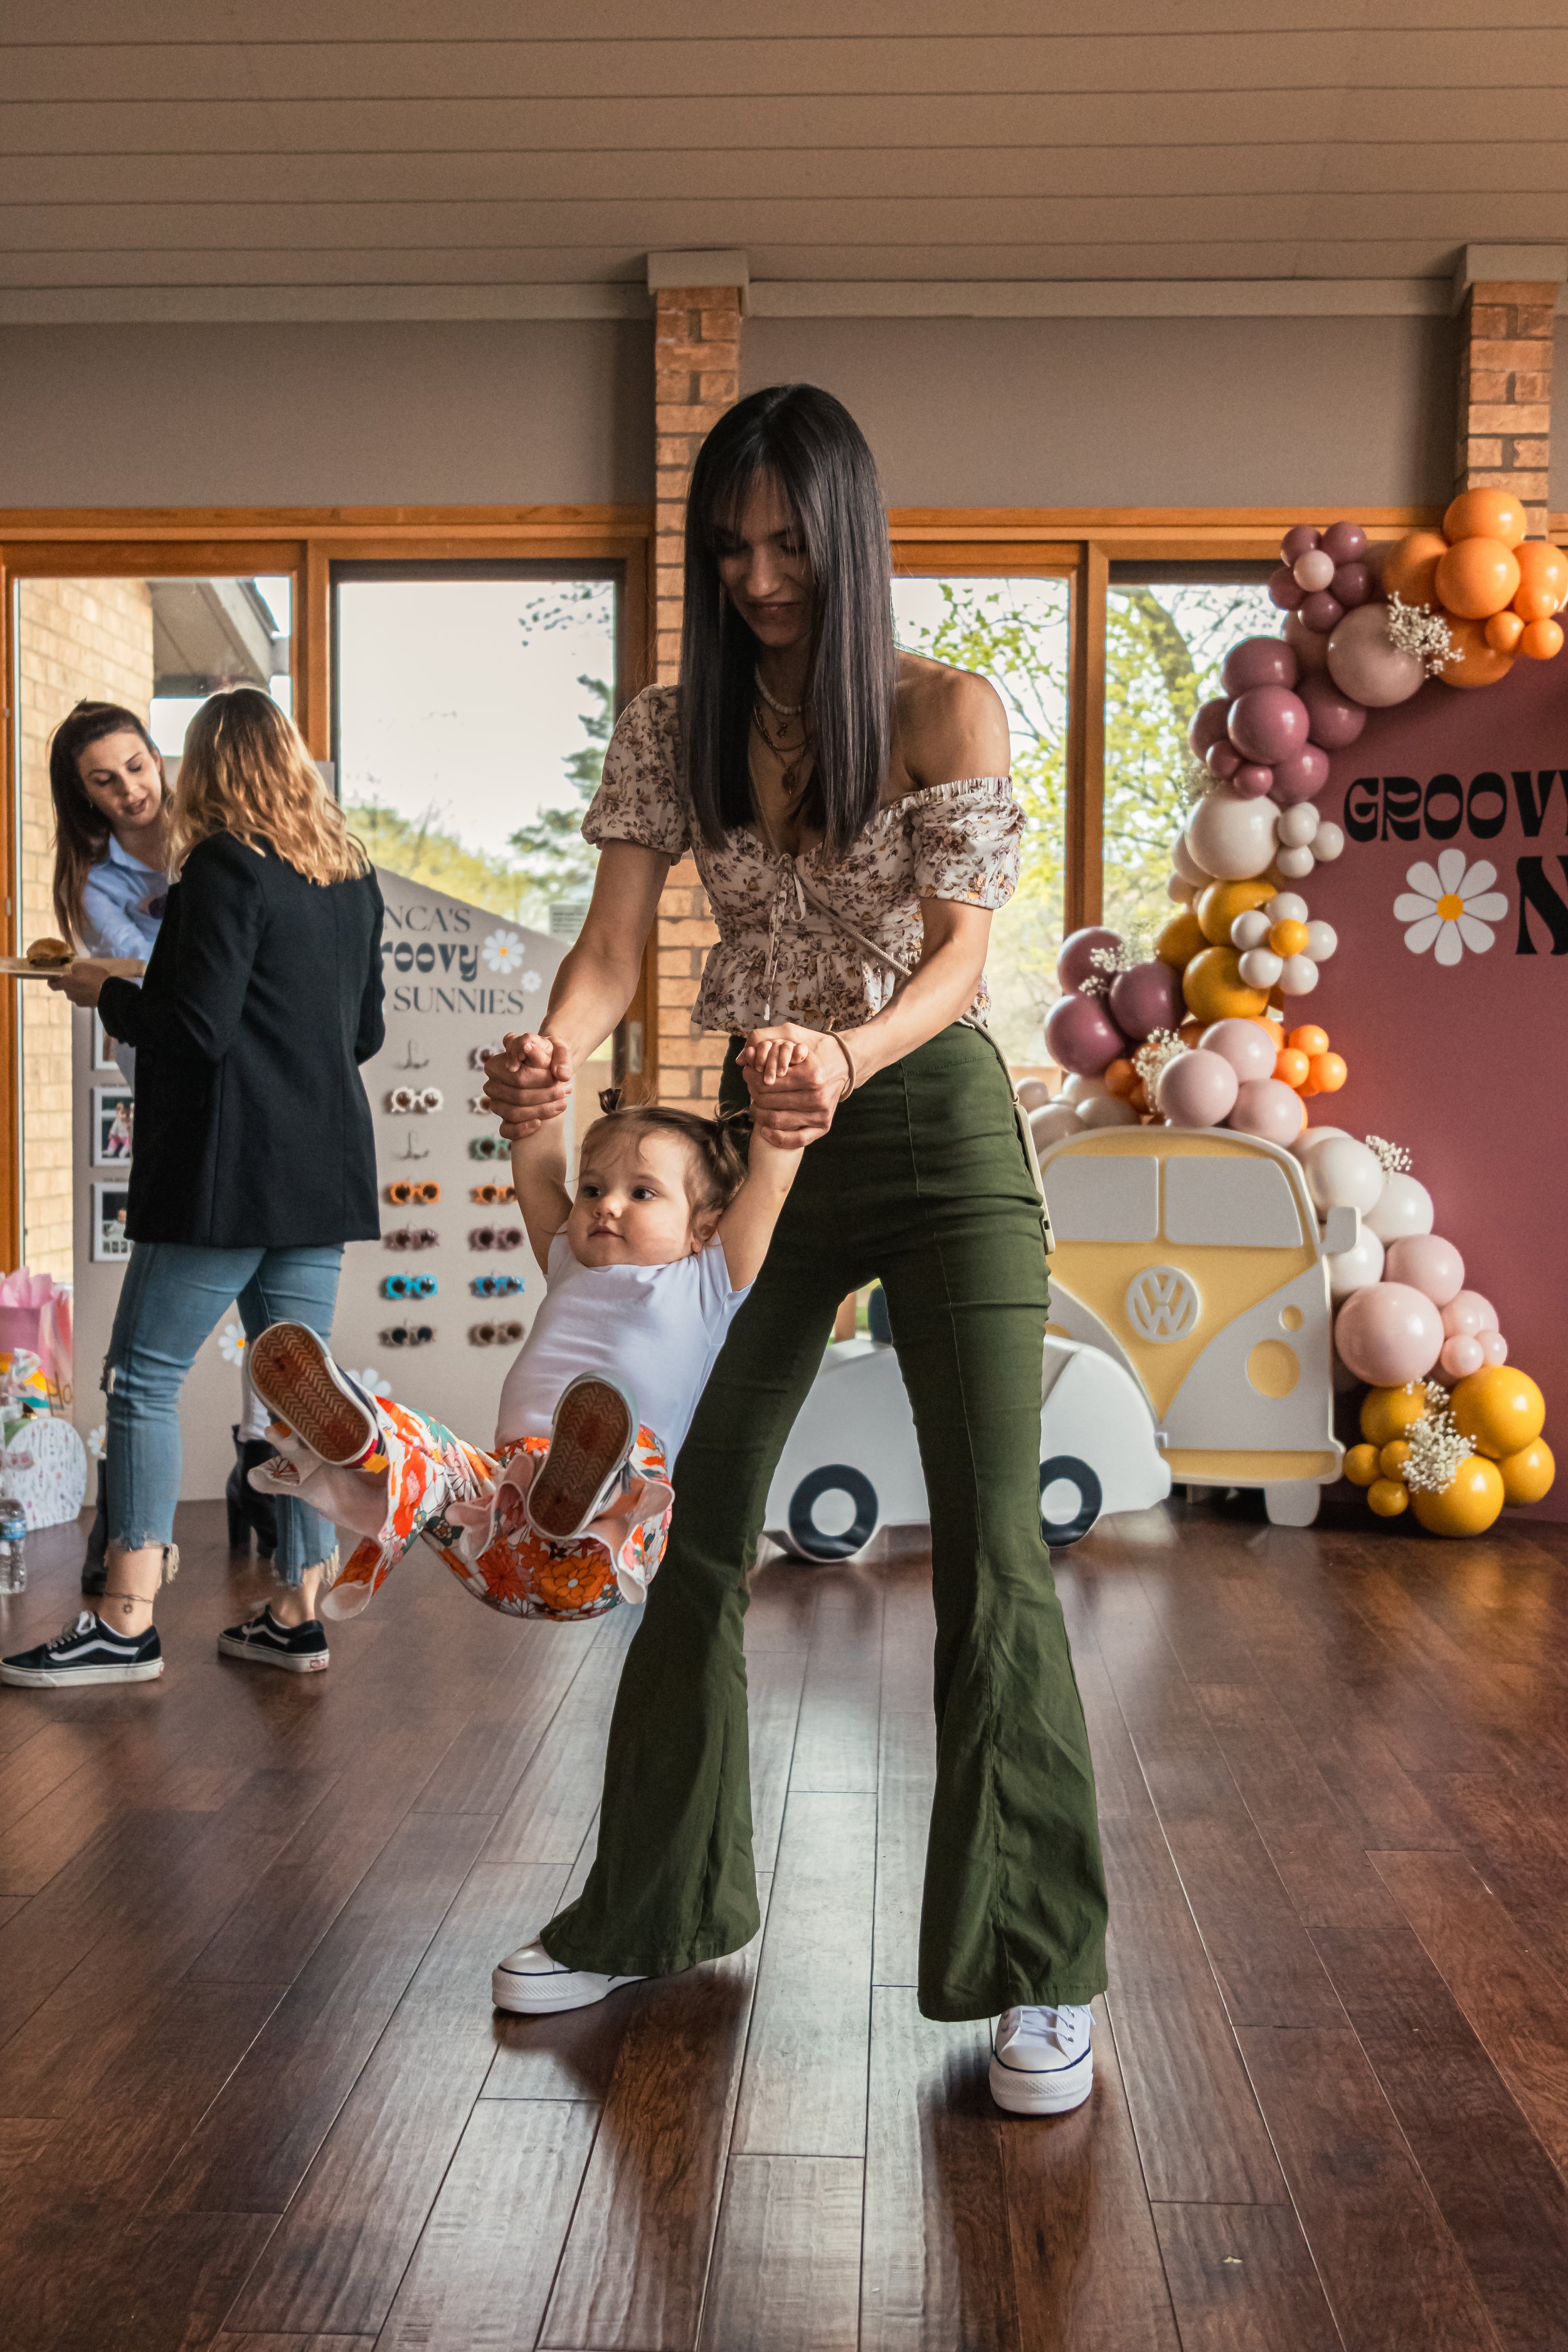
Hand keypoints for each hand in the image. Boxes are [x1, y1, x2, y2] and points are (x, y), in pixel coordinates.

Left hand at [48, 960, 112, 1007]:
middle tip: (80, 978)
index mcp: (65, 984)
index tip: (53, 979)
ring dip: (80, 989)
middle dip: (71, 984)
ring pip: (76, 994)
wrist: (108, 992)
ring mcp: (78, 1001)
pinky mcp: (87, 1005)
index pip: (52, 985)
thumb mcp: (82, 966)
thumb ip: (74, 969)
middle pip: (67, 988)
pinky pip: (84, 998)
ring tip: (90, 984)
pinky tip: (94, 991)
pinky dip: (87, 995)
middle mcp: (69, 994)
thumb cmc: (93, 977)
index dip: (51, 982)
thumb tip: (72, 972)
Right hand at [483, 1031, 573, 1138]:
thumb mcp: (558, 1049)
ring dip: (541, 1110)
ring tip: (562, 1103)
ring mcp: (494, 1101)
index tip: (559, 1078)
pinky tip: (539, 1123)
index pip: (519, 1076)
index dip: (541, 1079)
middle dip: (546, 1095)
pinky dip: (522, 1129)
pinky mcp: (501, 1118)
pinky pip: (506, 1130)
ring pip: (514, 1112)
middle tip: (567, 1090)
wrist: (550, 1069)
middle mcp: (491, 1082)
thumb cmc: (550, 1057)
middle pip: (518, 1095)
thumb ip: (560, 1057)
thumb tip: (561, 1074)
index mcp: (496, 1062)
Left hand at [737, 1022, 851, 1146]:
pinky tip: (765, 1130)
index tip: (748, 1072)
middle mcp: (818, 1096)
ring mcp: (821, 1113)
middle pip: (767, 1102)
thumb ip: (764, 1039)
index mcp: (811, 1074)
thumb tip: (741, 1059)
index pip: (764, 1082)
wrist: (844, 1062)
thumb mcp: (791, 1034)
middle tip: (751, 1087)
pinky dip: (776, 1138)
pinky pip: (796, 1140)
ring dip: (759, 1114)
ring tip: (756, 1104)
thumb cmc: (814, 1048)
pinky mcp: (824, 1125)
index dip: (750, 1077)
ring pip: (776, 1120)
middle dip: (752, 1093)